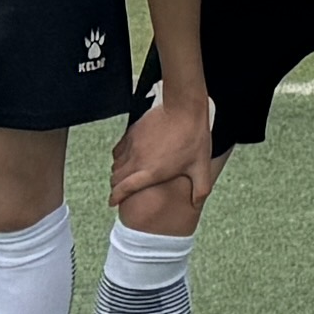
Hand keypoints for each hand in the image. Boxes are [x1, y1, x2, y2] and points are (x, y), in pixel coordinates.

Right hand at [108, 88, 214, 221]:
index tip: (112, 202)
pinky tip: (127, 157)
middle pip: (115, 178)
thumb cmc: (194, 138)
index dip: (115, 198)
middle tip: (121, 190)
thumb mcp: (201, 166)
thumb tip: (197, 205)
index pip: (124, 189)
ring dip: (117, 173)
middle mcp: (137, 161)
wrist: (184, 108)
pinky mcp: (132, 132)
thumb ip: (200, 189)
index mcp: (151, 172)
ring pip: (116, 164)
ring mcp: (132, 145)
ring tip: (124, 176)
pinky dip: (118, 157)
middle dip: (116, 187)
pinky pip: (118, 150)